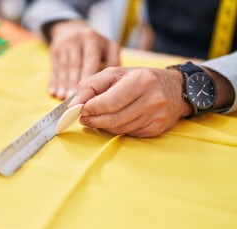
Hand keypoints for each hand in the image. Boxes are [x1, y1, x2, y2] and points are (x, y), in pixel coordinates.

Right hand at [47, 20, 119, 98]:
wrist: (72, 29)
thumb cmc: (96, 44)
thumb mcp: (109, 46)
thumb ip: (113, 61)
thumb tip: (112, 80)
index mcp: (91, 38)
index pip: (89, 59)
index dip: (87, 76)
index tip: (87, 92)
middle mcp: (76, 40)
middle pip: (74, 65)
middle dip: (73, 83)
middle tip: (73, 99)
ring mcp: (63, 45)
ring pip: (63, 68)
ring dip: (62, 84)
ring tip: (62, 97)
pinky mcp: (53, 51)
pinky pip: (53, 69)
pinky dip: (53, 81)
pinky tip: (53, 92)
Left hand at [69, 67, 192, 136]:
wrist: (174, 88)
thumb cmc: (140, 78)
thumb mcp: (116, 73)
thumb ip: (92, 85)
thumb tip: (74, 103)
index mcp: (141, 81)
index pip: (108, 102)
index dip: (90, 108)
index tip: (80, 109)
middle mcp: (152, 99)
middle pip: (113, 118)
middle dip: (93, 120)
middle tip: (83, 118)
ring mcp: (156, 116)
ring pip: (120, 128)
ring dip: (103, 126)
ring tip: (95, 119)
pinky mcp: (157, 128)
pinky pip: (129, 133)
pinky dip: (117, 129)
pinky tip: (112, 122)